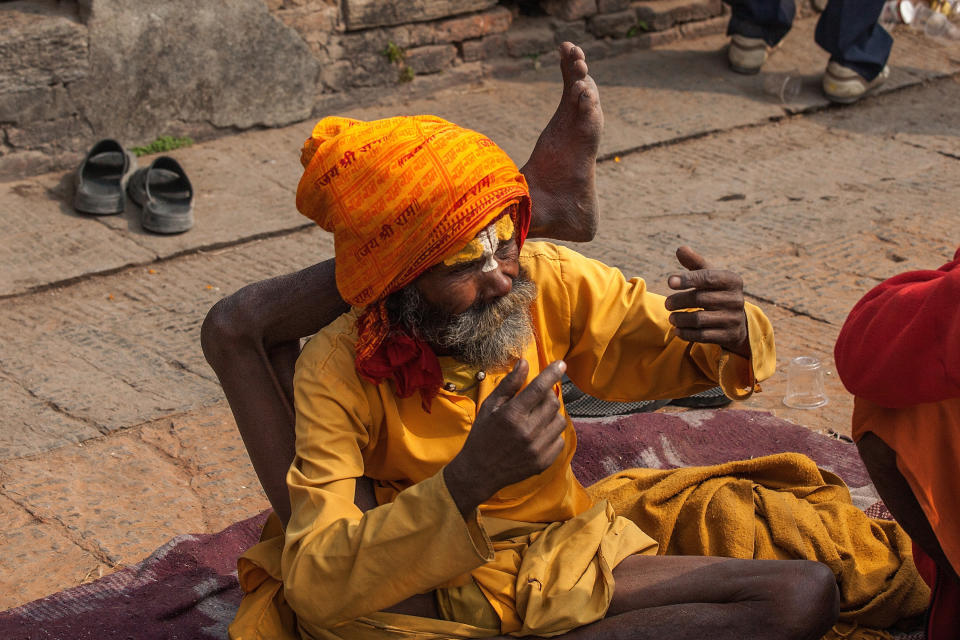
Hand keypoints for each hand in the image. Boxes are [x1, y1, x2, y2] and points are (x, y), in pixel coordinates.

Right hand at [444, 359, 567, 515]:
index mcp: (512, 415)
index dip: (552, 373)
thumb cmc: (482, 435)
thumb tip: (524, 363)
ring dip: (551, 414)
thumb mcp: (489, 407)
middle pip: (552, 402)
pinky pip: (560, 439)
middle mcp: (528, 431)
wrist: (480, 472)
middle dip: (547, 395)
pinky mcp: (544, 461)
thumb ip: (508, 384)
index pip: (539, 388)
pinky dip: (552, 433)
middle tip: (535, 398)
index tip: (561, 364)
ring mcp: (538, 448)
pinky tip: (538, 434)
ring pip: (560, 420)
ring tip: (536, 417)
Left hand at [665, 246, 750, 358]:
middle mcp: (736, 299)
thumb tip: (680, 249)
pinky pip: (703, 336)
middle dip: (679, 301)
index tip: (669, 282)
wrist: (737, 321)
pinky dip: (686, 333)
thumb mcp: (709, 275)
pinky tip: (677, 330)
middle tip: (666, 303)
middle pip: (700, 299)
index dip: (688, 279)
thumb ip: (694, 263)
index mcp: (732, 280)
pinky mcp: (729, 335)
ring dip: (680, 319)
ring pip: (700, 320)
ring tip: (671, 318)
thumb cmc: (717, 292)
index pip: (708, 278)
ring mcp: (734, 319)